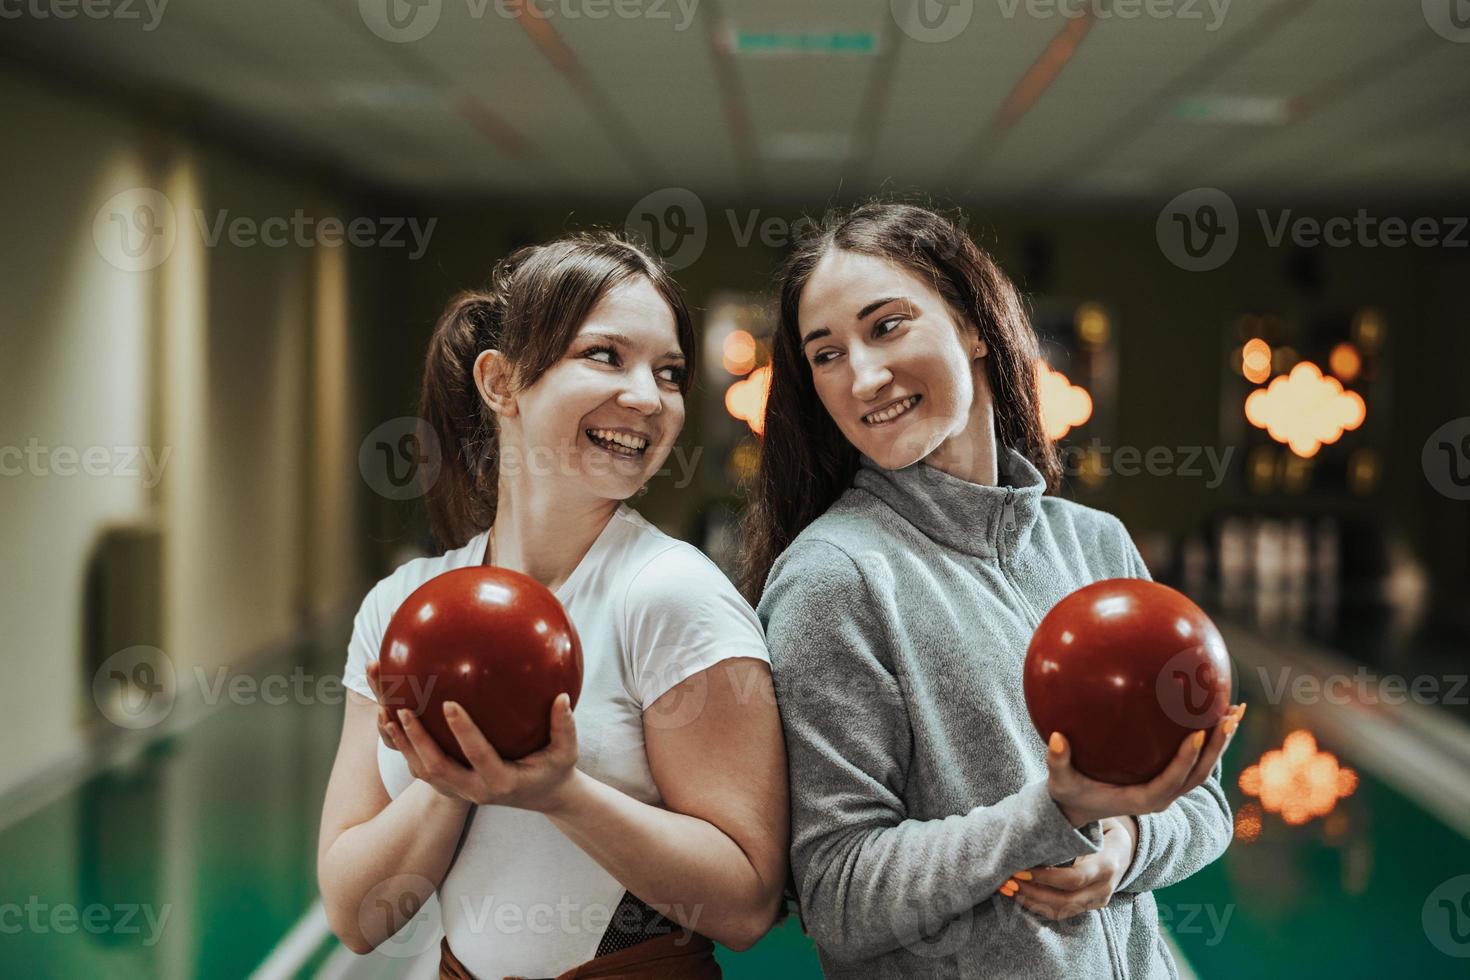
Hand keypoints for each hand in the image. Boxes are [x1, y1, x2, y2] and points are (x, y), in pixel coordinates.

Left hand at [366, 660, 579, 811]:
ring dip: (401, 742)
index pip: (478, 756)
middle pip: (435, 769)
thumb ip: (565, 726)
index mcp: (501, 782)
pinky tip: (390, 715)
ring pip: (420, 771)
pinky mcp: (449, 784)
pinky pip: (419, 767)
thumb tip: (563, 697)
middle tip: (402, 708)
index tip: (448, 703)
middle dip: (416, 740)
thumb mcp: (567, 752)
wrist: (542, 797)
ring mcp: (458, 790)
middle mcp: (474, 791)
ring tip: (385, 709)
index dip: (463, 731)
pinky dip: (402, 744)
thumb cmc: (554, 769)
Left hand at [997, 817, 1137, 919]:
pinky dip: (1038, 906)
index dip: (1045, 877)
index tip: (1020, 869)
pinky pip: (1061, 913)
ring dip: (1031, 902)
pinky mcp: (1088, 907)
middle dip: (1032, 893)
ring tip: (1006, 889)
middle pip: (1065, 901)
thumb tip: (1036, 813)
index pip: (1074, 878)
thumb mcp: (1093, 821)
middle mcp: (1104, 887)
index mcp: (1106, 864)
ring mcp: (1097, 901)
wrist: (1124, 849)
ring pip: (1061, 911)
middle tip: (1006, 881)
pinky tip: (1019, 895)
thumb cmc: (1102, 828)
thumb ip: (1072, 822)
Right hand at [1047, 703, 1245, 826]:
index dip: (1186, 759)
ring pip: (1204, 767)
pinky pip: (1195, 759)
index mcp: (1144, 800)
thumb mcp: (1060, 781)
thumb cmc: (1071, 794)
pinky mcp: (1169, 778)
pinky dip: (1208, 738)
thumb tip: (1054, 737)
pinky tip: (1212, 708)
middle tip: (1228, 716)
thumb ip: (1057, 761)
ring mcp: (1169, 788)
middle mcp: (1163, 796)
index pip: (1172, 781)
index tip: (1197, 733)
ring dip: (1221, 741)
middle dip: (1217, 746)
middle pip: (1199, 774)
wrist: (1081, 809)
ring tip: (1234, 710)